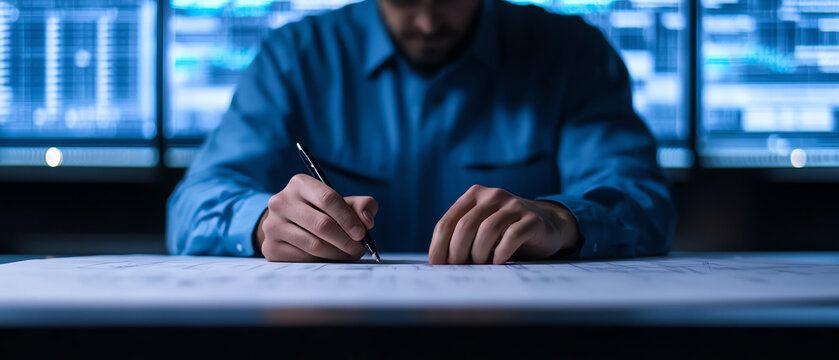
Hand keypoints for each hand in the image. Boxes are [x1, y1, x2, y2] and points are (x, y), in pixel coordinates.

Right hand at [255, 174, 376, 261]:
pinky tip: (331, 259)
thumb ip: (362, 205)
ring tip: (349, 255)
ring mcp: (273, 225)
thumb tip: (367, 222)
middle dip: (346, 240)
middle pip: (322, 224)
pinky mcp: (271, 248)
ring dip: (337, 254)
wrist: (287, 224)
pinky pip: (303, 260)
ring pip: (314, 245)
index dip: (348, 218)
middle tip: (358, 249)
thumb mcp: (342, 202)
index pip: (328, 199)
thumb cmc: (322, 212)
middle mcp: (281, 202)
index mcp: (300, 184)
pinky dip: (323, 262)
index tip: (362, 233)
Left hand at [429, 185, 579, 264]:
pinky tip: (498, 261)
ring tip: (480, 265)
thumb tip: (437, 263)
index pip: (446, 222)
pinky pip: (511, 237)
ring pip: (487, 231)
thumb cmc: (505, 232)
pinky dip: (500, 253)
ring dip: (479, 254)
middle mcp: (493, 195)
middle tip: (459, 269)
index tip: (437, 266)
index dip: (438, 248)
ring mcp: (514, 205)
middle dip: (457, 254)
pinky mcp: (532, 220)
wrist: (547, 224)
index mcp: (474, 195)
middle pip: (464, 227)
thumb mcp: (480, 227)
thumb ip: (460, 236)